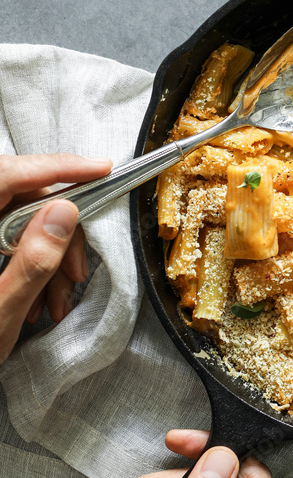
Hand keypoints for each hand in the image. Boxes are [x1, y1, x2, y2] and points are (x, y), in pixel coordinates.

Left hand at [0, 152, 111, 362]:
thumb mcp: (2, 310)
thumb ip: (33, 260)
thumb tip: (65, 212)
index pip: (8, 174)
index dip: (57, 168)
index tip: (99, 168)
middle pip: (21, 200)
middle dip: (60, 235)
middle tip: (75, 272)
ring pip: (21, 223)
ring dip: (49, 260)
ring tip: (56, 302)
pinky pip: (11, 242)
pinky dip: (33, 267)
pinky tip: (39, 300)